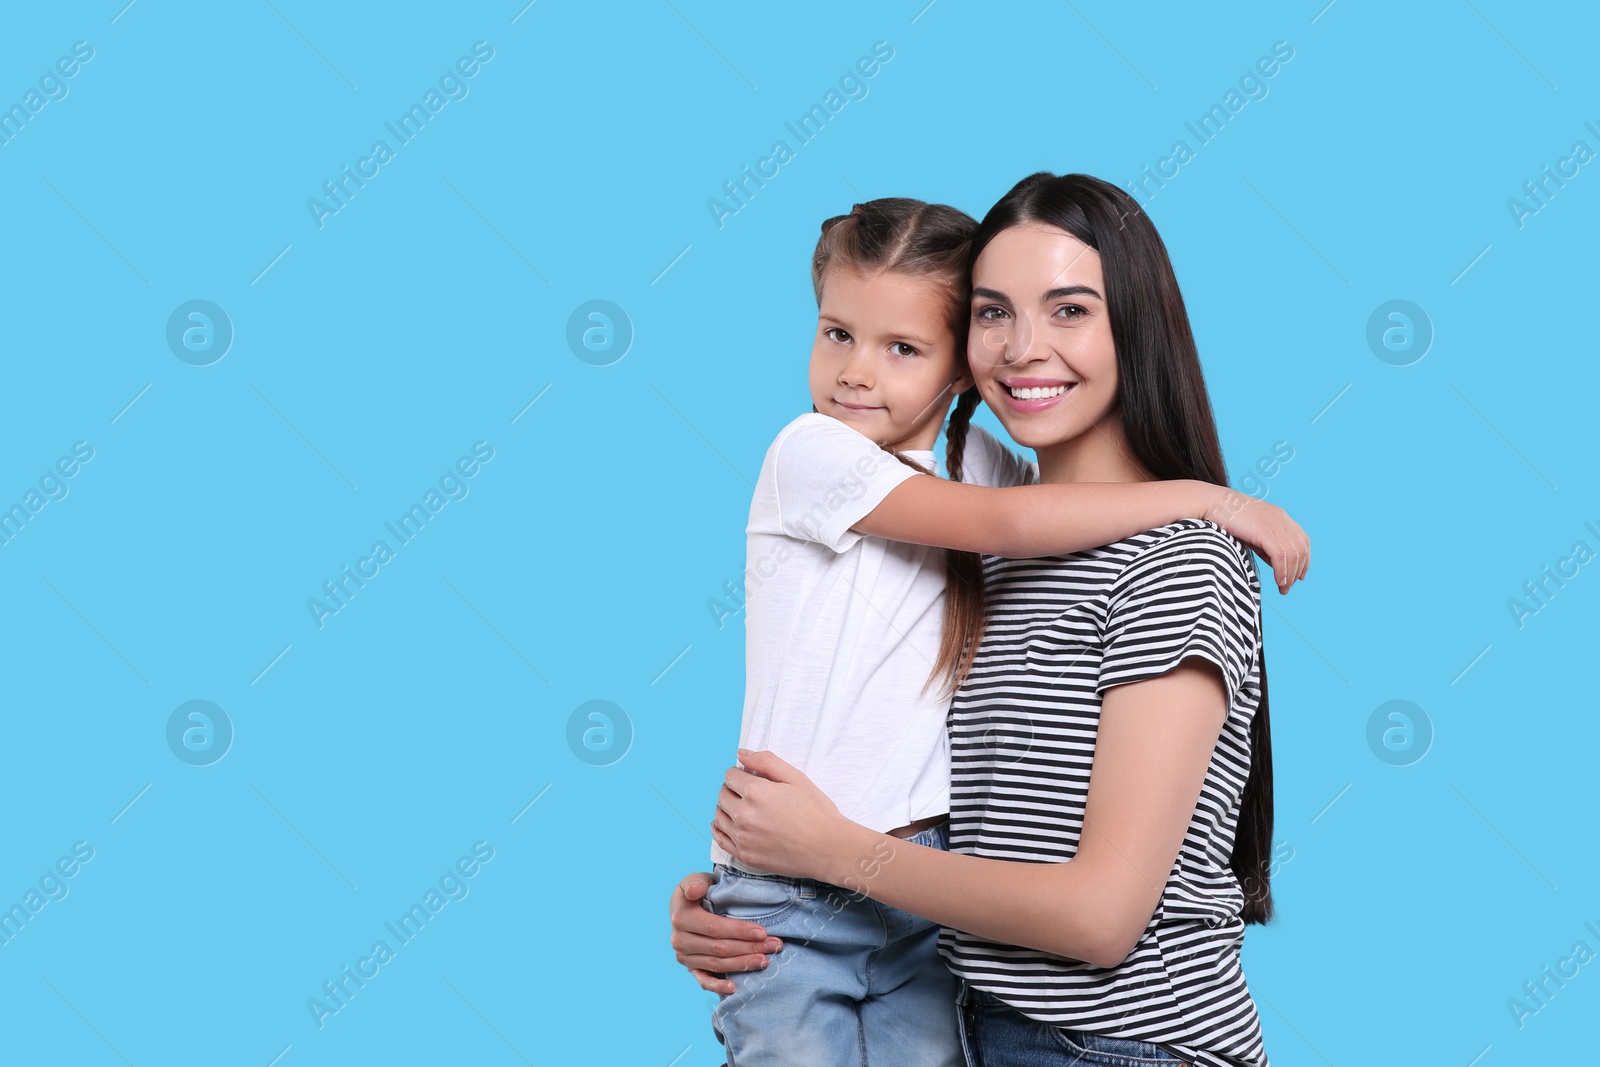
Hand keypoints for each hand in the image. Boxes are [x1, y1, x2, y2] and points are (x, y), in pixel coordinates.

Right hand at [667, 871, 782, 993]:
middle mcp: (680, 940)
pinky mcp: (690, 968)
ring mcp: (684, 956)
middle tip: (774, 946)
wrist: (684, 906)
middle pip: (720, 948)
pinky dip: (718, 986)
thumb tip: (696, 890)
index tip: (763, 932)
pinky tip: (735, 988)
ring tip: (765, 961)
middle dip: (749, 948)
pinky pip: (703, 980)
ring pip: (717, 964)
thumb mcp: (694, 879)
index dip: (740, 931)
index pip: (715, 928)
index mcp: (681, 918)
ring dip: (743, 964)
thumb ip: (695, 882)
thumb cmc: (697, 890)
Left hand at [712, 749, 846, 879]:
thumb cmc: (817, 812)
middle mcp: (744, 815)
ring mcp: (743, 838)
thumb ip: (766, 762)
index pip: (731, 776)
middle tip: (746, 792)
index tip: (748, 777)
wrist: (829, 849)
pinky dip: (720, 829)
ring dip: (726, 808)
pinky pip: (720, 840)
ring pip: (719, 816)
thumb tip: (741, 753)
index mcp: (756, 792)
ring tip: (740, 808)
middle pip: (723, 795)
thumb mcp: (796, 778)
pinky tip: (727, 825)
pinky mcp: (746, 856)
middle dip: (732, 789)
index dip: (740, 773)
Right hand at [1203, 489, 1309, 593]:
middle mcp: (1281, 519)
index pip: (1302, 540)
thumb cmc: (1226, 517)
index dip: (1305, 560)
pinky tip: (1278, 581)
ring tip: (1283, 589)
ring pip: (1293, 554)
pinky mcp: (1264, 530)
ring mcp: (1274, 524)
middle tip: (1287, 587)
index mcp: (1280, 516)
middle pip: (1301, 549)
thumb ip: (1265, 546)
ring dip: (1289, 575)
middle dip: (1297, 571)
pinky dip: (1282, 570)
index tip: (1299, 576)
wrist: (1211, 502)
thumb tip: (1276, 563)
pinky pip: (1280, 555)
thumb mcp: (1252, 532)